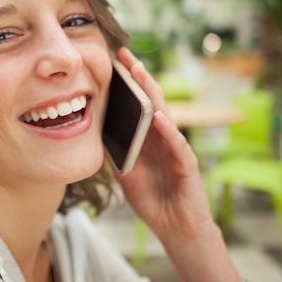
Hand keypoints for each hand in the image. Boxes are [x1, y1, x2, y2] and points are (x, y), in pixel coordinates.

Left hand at [114, 47, 214, 239]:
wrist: (175, 227)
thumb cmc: (152, 199)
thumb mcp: (126, 174)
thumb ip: (117, 153)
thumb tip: (94, 134)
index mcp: (149, 137)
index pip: (139, 104)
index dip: (127, 84)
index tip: (111, 63)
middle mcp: (163, 137)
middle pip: (152, 101)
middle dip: (138, 77)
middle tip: (124, 54)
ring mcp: (176, 148)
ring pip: (165, 114)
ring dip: (153, 93)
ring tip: (140, 72)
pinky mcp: (187, 164)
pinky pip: (178, 144)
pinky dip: (169, 131)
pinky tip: (160, 118)